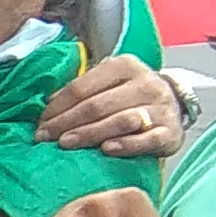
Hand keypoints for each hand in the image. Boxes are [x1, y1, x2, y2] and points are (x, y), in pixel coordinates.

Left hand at [38, 55, 184, 156]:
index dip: (58, 107)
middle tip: (45, 137)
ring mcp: (160, 108)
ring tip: (66, 144)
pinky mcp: (170, 132)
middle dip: (67, 123)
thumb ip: (83, 88)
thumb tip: (48, 104)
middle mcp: (145, 84)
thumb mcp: (109, 82)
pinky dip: (126, 145)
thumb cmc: (130, 95)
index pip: (82, 87)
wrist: (175, 104)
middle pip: (97, 105)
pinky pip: (147, 140)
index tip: (40, 123)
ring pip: (120, 121)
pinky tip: (106, 150)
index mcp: (124, 66)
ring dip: (90, 134)